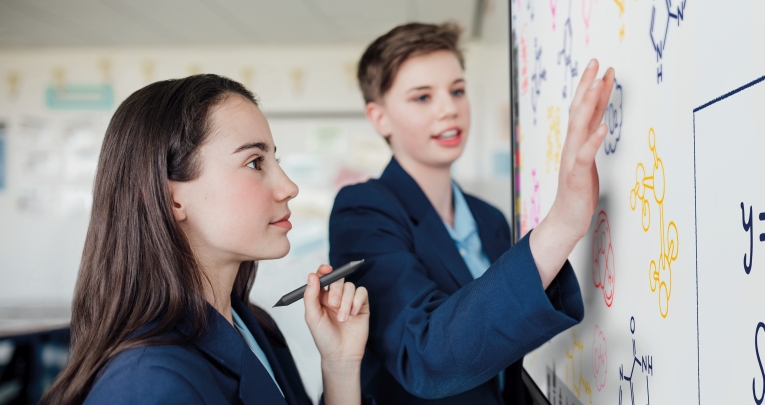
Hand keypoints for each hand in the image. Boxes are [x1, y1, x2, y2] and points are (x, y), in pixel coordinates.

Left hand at [304, 265, 368, 404]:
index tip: (326, 269)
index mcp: (320, 296)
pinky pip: (362, 292)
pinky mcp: (362, 305)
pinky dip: (357, 301)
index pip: (322, 277)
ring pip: (350, 286)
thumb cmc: (324, 338)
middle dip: (336, 290)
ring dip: (346, 301)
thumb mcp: (312, 317)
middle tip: (333, 305)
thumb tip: (312, 275)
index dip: (324, 270)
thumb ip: (310, 296)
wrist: (341, 354)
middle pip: (337, 279)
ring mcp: (349, 300)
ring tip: (343, 319)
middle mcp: (335, 296)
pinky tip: (354, 314)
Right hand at [530, 59, 614, 287]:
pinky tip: (602, 127)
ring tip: (598, 85)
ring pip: (579, 127)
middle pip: (578, 110)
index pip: (583, 109)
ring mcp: (572, 160)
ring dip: (588, 104)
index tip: (601, 67)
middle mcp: (571, 146)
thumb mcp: (586, 161)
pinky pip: (584, 155)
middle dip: (587, 85)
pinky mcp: (576, 176)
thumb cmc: (578, 193)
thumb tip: (598, 122)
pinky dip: (593, 140)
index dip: (592, 87)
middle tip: (597, 62)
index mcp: (575, 142)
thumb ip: (589, 141)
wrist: (565, 220)